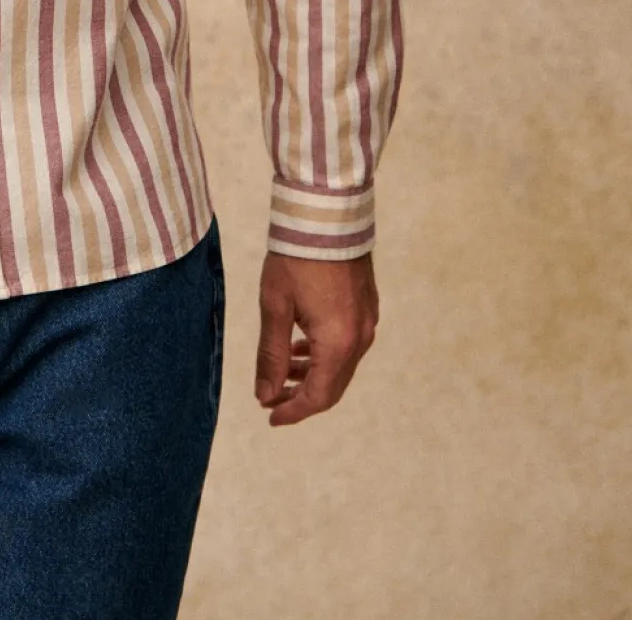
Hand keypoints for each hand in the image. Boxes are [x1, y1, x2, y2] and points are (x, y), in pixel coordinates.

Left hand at [254, 250, 378, 426]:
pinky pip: (347, 345)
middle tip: (271, 397)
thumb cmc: (296, 259)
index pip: (318, 396)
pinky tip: (302, 345)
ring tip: (283, 371)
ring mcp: (367, 322)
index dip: (293, 411)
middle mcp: (359, 339)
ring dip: (312, 374)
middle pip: (333, 385)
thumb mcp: (276, 307)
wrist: (327, 215)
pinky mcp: (366, 306)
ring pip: (341, 365)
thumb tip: (265, 394)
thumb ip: (272, 354)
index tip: (269, 416)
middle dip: (301, 396)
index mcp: (338, 343)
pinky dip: (324, 354)